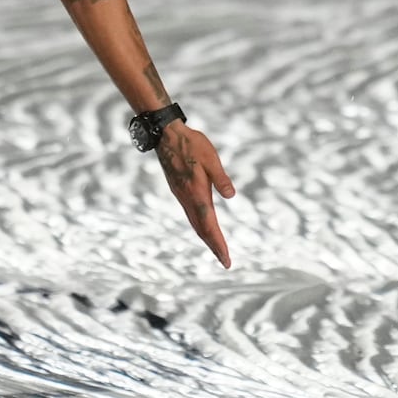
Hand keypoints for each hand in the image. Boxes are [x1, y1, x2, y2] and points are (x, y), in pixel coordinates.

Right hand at [155, 122, 237, 267]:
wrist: (166, 136)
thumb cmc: (191, 144)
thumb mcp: (211, 159)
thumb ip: (221, 178)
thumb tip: (231, 196)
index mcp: (197, 193)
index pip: (209, 225)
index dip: (218, 244)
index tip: (226, 260)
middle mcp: (188, 199)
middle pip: (201, 229)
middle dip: (214, 246)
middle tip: (225, 261)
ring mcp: (182, 196)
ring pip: (195, 223)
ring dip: (207, 237)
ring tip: (217, 249)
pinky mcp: (180, 191)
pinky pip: (191, 214)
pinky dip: (199, 226)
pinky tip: (204, 227)